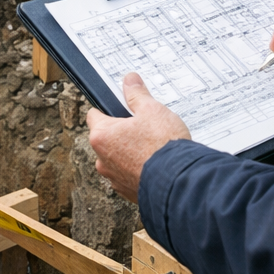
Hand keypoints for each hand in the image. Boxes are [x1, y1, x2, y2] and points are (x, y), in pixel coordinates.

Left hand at [86, 73, 190, 201]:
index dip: (108, 109)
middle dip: (122, 132)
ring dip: (130, 153)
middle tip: (143, 127)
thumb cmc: (162, 146)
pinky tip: (155, 164)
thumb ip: (137, 95)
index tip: (121, 108)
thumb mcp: (151, 110)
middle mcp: (102, 160)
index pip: (94, 116)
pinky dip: (138, 170)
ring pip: (117, 159)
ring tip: (152, 147)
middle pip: (106, 138)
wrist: (179, 183)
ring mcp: (114, 179)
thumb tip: (130, 80)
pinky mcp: (128, 192)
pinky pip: (129, 176)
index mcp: (102, 136)